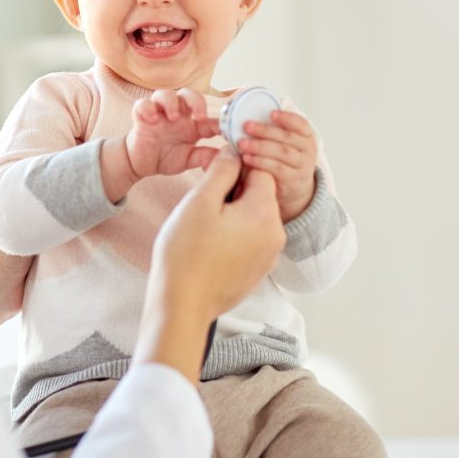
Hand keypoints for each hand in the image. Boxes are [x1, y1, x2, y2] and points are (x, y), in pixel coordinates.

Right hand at [122, 88, 220, 181]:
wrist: (140, 164)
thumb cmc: (165, 157)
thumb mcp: (189, 159)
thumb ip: (205, 157)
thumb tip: (228, 159)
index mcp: (192, 125)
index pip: (209, 116)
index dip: (220, 120)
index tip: (227, 130)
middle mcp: (177, 115)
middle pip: (188, 94)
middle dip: (196, 101)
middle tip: (200, 116)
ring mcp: (158, 114)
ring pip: (165, 94)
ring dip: (171, 102)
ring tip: (173, 117)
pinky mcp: (141, 117)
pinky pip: (142, 104)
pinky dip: (147, 108)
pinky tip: (152, 119)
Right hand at [134, 147, 285, 382]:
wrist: (183, 305)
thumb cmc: (187, 252)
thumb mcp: (200, 200)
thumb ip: (221, 170)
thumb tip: (234, 152)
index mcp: (265, 212)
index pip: (261, 171)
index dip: (236, 166)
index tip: (214, 173)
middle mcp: (276, 234)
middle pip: (261, 195)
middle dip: (235, 191)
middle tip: (204, 200)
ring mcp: (269, 256)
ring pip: (255, 218)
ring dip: (234, 213)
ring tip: (204, 224)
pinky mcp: (258, 272)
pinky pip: (251, 240)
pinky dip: (234, 235)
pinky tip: (209, 244)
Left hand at [238, 109, 317, 221]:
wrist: (295, 188)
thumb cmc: (283, 159)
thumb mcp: (284, 144)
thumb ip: (272, 132)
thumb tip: (248, 120)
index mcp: (307, 136)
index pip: (301, 124)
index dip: (287, 118)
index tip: (271, 113)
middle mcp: (308, 150)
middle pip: (287, 137)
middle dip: (265, 131)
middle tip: (246, 126)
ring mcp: (303, 166)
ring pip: (282, 152)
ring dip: (260, 146)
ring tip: (242, 144)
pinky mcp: (293, 180)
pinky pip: (276, 168)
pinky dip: (260, 162)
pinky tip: (246, 158)